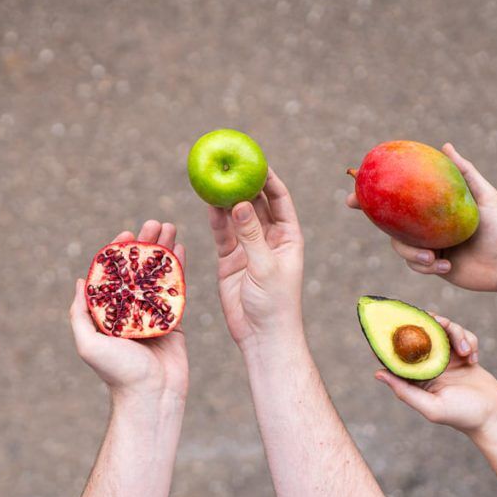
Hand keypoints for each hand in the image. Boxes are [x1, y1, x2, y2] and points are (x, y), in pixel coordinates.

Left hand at [70, 221, 188, 399]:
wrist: (151, 397)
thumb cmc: (118, 373)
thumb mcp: (88, 343)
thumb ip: (80, 313)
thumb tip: (80, 281)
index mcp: (109, 312)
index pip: (114, 273)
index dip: (120, 250)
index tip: (128, 233)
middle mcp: (130, 309)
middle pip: (139, 268)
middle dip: (147, 243)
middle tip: (155, 221)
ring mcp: (153, 313)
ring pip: (159, 274)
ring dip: (164, 249)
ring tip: (172, 226)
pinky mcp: (174, 321)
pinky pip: (176, 290)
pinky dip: (179, 268)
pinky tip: (182, 249)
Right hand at [208, 169, 304, 350]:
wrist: (261, 335)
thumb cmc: (275, 303)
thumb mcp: (266, 266)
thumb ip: (252, 234)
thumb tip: (240, 202)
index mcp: (289, 236)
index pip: (280, 199)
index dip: (269, 179)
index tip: (255, 161)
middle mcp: (269, 238)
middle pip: (256, 203)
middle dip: (244, 184)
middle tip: (230, 164)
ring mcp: (249, 247)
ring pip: (236, 216)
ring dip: (227, 199)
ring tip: (214, 178)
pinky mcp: (231, 259)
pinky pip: (222, 233)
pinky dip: (216, 219)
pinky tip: (208, 202)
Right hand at [347, 143, 496, 292]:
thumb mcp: (483, 196)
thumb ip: (465, 172)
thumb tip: (444, 146)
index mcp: (432, 209)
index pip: (401, 199)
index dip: (376, 193)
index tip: (356, 186)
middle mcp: (425, 226)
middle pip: (391, 222)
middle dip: (373, 217)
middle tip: (354, 206)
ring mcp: (425, 246)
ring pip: (400, 247)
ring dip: (413, 253)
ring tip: (433, 258)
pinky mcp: (430, 266)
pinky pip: (415, 266)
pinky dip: (428, 267)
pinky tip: (447, 266)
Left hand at [375, 316, 496, 435]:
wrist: (495, 418)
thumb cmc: (463, 416)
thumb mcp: (431, 407)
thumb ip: (405, 391)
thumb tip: (377, 373)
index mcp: (416, 378)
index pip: (398, 353)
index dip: (394, 336)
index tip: (394, 320)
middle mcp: (429, 365)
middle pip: (423, 333)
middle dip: (431, 324)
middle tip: (440, 322)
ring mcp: (447, 358)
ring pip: (444, 330)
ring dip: (456, 333)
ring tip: (466, 352)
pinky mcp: (463, 356)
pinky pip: (462, 336)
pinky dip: (469, 341)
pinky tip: (474, 359)